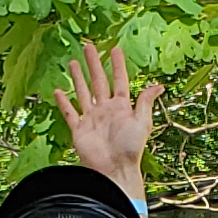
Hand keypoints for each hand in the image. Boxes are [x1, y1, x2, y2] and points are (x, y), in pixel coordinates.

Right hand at [56, 39, 162, 197]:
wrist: (114, 170)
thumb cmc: (130, 149)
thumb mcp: (142, 122)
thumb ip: (145, 102)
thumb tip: (159, 86)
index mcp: (121, 107)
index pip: (119, 80)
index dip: (117, 65)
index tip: (115, 49)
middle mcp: (105, 110)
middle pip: (98, 81)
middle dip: (94, 63)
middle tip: (88, 46)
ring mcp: (91, 119)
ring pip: (83, 92)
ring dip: (78, 78)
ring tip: (74, 62)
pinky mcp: (79, 130)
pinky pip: (70, 113)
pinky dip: (64, 102)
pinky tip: (59, 91)